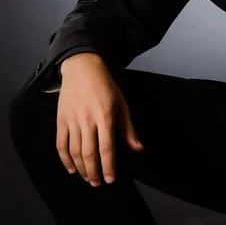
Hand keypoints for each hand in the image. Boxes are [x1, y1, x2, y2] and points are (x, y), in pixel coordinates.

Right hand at [56, 53, 143, 186]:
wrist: (83, 68)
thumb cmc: (105, 86)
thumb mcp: (121, 103)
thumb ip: (128, 128)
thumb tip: (138, 148)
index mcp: (105, 115)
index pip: (106, 147)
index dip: (108, 166)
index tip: (110, 179)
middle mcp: (88, 119)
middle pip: (89, 153)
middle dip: (93, 172)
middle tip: (97, 183)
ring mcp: (72, 119)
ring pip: (74, 151)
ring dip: (81, 168)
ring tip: (87, 178)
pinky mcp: (61, 119)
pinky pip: (61, 144)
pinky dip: (65, 159)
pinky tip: (72, 168)